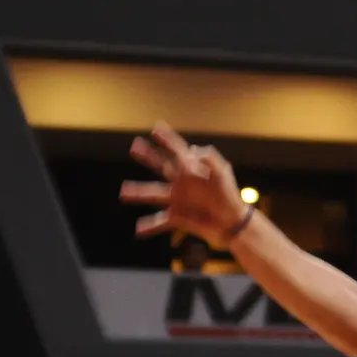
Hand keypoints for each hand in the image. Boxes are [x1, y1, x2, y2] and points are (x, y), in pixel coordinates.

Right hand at [119, 122, 249, 249]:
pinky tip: (139, 228)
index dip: (168, 139)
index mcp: (194, 170)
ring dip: (139, 192)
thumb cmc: (229, 195)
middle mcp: (183, 183)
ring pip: (154, 194)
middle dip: (148, 156)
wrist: (233, 223)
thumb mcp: (222, 172)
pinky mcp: (178, 217)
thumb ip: (209, 158)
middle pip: (162, 166)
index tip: (157, 127)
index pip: (179, 150)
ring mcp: (179, 200)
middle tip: (135, 146)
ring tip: (123, 192)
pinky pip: (161, 222)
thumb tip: (190, 151)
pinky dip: (150, 225)